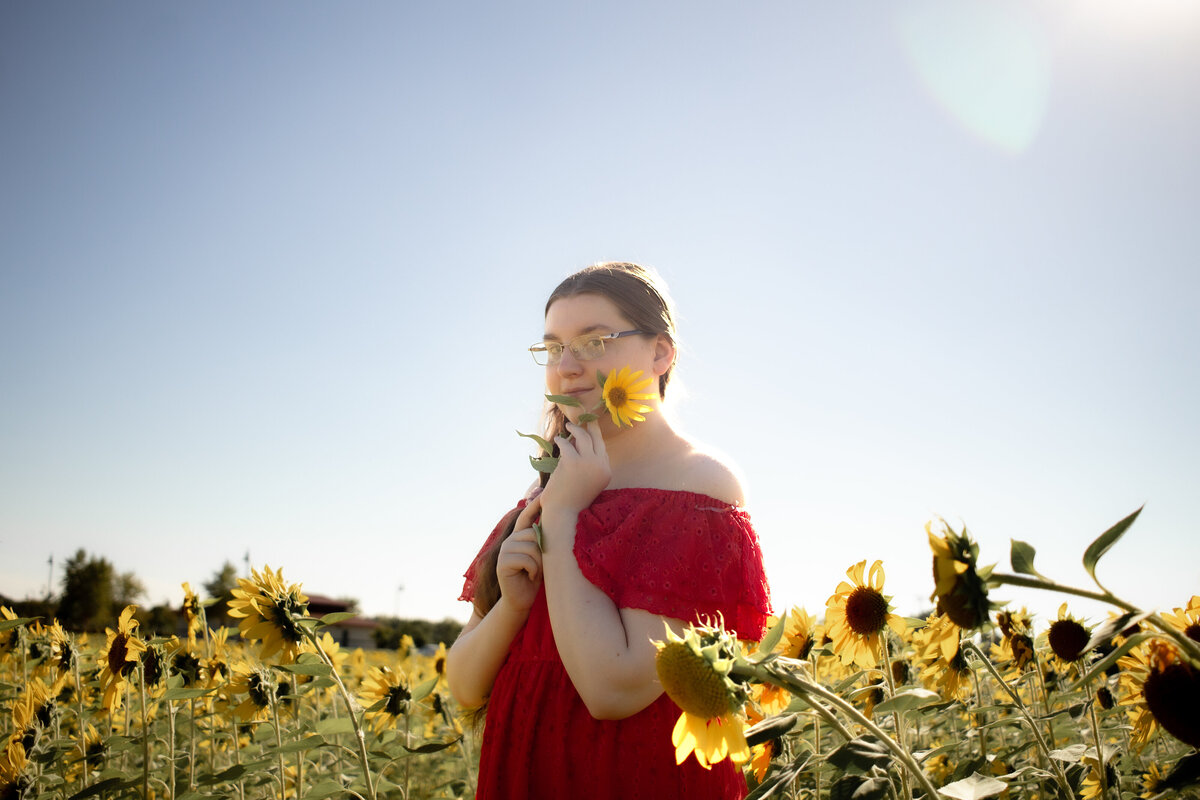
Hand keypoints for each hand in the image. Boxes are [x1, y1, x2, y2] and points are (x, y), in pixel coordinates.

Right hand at [496, 497, 543, 612]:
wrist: (521, 600)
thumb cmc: (535, 578)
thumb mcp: (542, 556)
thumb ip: (543, 540)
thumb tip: (556, 522)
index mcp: (519, 537)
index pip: (526, 517)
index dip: (534, 505)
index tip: (544, 493)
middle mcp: (510, 540)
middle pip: (534, 534)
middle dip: (543, 551)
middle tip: (542, 566)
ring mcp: (505, 550)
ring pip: (532, 547)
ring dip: (539, 563)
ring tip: (535, 572)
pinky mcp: (502, 563)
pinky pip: (526, 560)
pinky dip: (533, 570)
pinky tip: (529, 576)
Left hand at [540, 418, 610, 517]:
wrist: (563, 513)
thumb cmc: (572, 500)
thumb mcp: (587, 481)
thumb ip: (587, 464)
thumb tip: (580, 442)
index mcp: (606, 472)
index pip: (602, 450)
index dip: (595, 439)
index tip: (590, 430)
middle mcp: (601, 466)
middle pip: (597, 439)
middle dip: (591, 427)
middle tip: (586, 420)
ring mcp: (588, 463)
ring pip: (583, 437)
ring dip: (575, 429)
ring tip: (569, 426)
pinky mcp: (573, 462)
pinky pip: (567, 444)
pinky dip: (562, 440)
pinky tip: (558, 439)